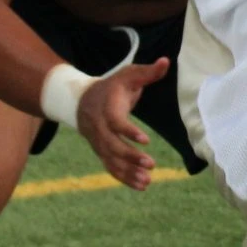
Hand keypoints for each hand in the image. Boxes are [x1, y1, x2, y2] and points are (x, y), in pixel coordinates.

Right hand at [77, 57, 171, 188]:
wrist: (80, 100)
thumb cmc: (112, 86)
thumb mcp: (128, 75)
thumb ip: (147, 72)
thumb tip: (166, 61)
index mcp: (107, 108)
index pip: (115, 122)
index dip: (129, 131)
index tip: (146, 140)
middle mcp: (100, 128)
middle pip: (112, 146)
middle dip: (131, 157)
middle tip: (152, 164)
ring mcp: (98, 142)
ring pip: (111, 160)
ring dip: (129, 172)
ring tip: (148, 180)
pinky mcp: (101, 151)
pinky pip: (111, 167)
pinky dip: (124, 178)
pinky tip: (142, 186)